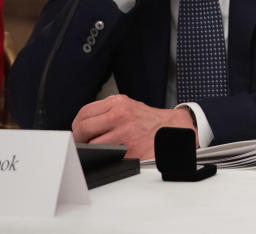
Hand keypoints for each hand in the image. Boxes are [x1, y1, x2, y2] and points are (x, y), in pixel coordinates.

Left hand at [71, 94, 196, 159]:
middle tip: (82, 143)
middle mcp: (121, 115)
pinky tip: (112, 154)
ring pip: (93, 145)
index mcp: (119, 103)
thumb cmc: (148, 120)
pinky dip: (106, 157)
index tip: (78, 132)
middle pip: (84, 128)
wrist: (173, 128)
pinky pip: (107, 156)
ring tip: (99, 149)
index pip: (84, 113)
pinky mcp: (130, 150)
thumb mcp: (128, 106)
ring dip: (92, 149)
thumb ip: (106, 112)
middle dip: (79, 139)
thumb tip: (82, 126)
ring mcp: (126, 133)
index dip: (77, 126)